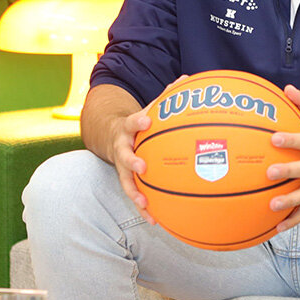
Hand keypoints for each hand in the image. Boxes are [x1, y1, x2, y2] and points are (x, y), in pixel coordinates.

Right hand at [106, 74, 187, 224]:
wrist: (110, 135)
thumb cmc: (139, 122)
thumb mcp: (149, 106)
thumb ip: (167, 95)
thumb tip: (189, 78)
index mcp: (129, 128)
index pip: (133, 121)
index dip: (139, 119)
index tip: (147, 119)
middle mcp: (122, 148)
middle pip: (124, 155)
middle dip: (132, 161)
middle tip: (142, 166)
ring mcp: (121, 167)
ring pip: (125, 181)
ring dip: (135, 193)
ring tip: (145, 204)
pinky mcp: (126, 181)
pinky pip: (135, 196)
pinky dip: (144, 209)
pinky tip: (156, 221)